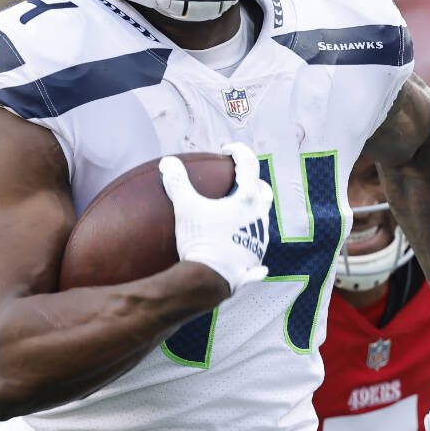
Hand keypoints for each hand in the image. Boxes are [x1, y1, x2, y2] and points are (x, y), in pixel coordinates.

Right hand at [160, 142, 272, 292]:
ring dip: (250, 208)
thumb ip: (177, 183)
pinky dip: (248, 234)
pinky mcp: (255, 256)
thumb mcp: (186, 209)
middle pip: (263, 191)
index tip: (227, 150)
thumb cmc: (201, 241)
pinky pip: (256, 242)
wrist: (210, 280)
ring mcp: (259, 238)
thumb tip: (167, 163)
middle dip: (252, 180)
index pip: (249, 166)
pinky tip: (238, 240)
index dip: (239, 153)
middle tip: (235, 179)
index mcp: (247, 201)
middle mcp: (259, 217)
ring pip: (261, 216)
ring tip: (233, 209)